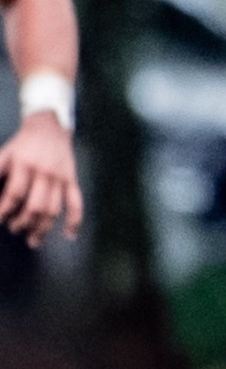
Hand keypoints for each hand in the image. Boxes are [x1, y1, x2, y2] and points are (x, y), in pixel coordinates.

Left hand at [0, 112, 82, 246]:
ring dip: (42, 228)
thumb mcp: (4, 154)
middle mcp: (45, 173)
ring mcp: (61, 178)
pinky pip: (76, 203)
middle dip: (23, 223)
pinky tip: (69, 235)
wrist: (49, 128)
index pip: (15, 194)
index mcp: (25, 165)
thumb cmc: (22, 144)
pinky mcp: (72, 181)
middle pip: (36, 206)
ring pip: (54, 209)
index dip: (4, 210)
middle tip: (13, 229)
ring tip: (32, 240)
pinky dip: (74, 221)